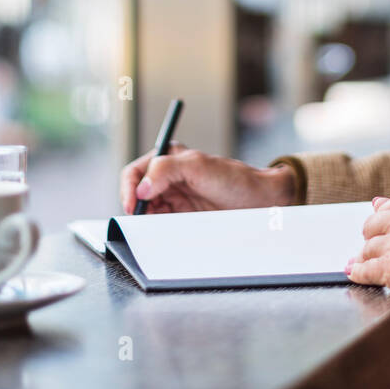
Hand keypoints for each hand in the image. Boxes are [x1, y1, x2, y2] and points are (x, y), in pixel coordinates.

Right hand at [119, 142, 296, 213]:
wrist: (260, 202)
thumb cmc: (235, 179)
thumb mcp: (198, 166)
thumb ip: (165, 169)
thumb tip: (141, 188)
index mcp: (169, 158)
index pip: (135, 172)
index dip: (129, 188)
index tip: (133, 204)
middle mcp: (169, 177)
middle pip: (137, 193)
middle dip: (136, 206)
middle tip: (143, 219)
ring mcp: (175, 198)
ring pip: (147, 210)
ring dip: (147, 219)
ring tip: (157, 224)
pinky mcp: (182, 216)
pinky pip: (160, 223)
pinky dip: (158, 228)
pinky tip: (165, 230)